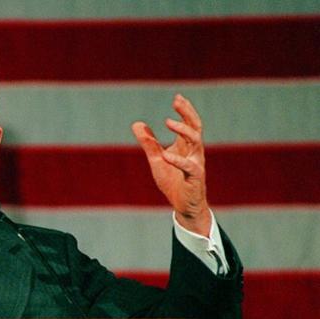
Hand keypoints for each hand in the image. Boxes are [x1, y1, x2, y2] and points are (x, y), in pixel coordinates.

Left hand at [131, 94, 211, 235]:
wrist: (184, 206)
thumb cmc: (173, 182)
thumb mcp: (156, 160)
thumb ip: (149, 143)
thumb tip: (137, 124)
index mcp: (186, 146)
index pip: (190, 123)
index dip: (185, 110)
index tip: (177, 97)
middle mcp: (194, 152)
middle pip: (196, 127)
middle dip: (187, 113)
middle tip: (177, 101)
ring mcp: (196, 164)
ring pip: (196, 142)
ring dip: (183, 131)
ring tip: (168, 122)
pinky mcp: (195, 178)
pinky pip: (188, 167)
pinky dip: (177, 160)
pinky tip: (166, 154)